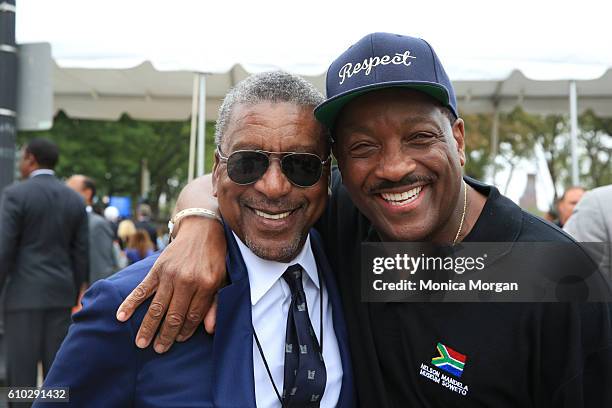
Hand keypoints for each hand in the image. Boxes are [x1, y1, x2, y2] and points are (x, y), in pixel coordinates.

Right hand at [116, 217, 226, 352]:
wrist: (202, 227)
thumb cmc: (214, 256)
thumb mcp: (222, 278)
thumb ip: (215, 303)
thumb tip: (210, 329)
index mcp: (206, 284)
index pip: (193, 316)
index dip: (186, 331)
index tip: (179, 341)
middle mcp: (187, 281)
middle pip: (174, 316)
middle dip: (165, 336)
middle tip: (158, 350)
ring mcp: (170, 275)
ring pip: (157, 308)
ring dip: (148, 327)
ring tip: (141, 343)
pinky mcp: (157, 269)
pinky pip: (142, 289)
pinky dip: (130, 303)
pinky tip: (121, 316)